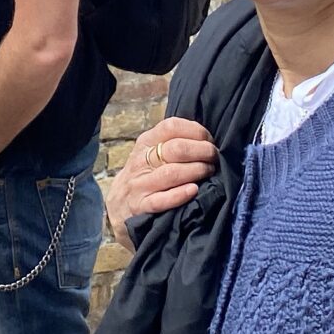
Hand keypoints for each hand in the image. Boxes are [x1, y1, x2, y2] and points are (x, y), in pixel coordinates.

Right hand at [105, 116, 215, 249]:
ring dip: (196, 171)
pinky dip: (180, 195)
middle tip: (214, 157)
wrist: (118, 206)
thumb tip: (206, 137)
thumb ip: (171, 142)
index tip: (209, 139)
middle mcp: (141, 161)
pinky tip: (194, 190)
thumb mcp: (150, 152)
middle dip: (202, 151)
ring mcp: (140, 184)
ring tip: (209, 172)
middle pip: (176, 149)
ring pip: (171, 173)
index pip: (171, 126)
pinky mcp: (141, 206)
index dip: (196, 131)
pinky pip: (162, 200)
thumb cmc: (144, 175)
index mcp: (145, 142)